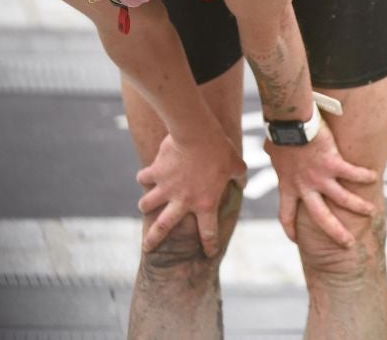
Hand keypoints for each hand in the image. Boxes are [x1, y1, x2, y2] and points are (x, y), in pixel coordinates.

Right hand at [136, 132, 245, 257]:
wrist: (197, 134)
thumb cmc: (220, 150)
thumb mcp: (237, 165)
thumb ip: (240, 178)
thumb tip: (242, 183)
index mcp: (205, 203)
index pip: (208, 232)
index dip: (209, 245)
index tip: (208, 253)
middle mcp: (182, 200)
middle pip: (164, 227)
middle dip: (154, 239)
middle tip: (147, 247)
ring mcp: (166, 187)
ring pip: (148, 204)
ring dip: (145, 206)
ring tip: (143, 207)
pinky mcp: (156, 172)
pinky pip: (144, 177)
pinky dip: (143, 177)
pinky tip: (144, 176)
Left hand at [266, 123, 376, 247]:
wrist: (288, 122)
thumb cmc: (279, 132)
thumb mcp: (272, 150)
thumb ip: (274, 155)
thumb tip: (269, 147)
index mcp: (287, 185)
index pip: (285, 215)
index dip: (290, 230)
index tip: (296, 241)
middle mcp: (304, 186)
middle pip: (321, 218)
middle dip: (336, 233)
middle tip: (348, 244)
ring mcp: (320, 177)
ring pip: (343, 200)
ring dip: (359, 207)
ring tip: (371, 212)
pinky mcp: (333, 163)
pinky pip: (353, 174)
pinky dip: (364, 176)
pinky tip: (374, 177)